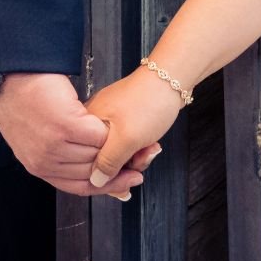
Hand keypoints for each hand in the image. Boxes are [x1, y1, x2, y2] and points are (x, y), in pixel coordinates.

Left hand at [0, 73, 145, 198]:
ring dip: (117, 150)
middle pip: (91, 175)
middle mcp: (45, 161)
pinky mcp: (65, 125)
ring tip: (133, 143)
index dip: (105, 188)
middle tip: (139, 163)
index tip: (125, 184)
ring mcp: (54, 144)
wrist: (9, 79)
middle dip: (119, 173)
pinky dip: (109, 131)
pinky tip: (115, 125)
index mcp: (38, 167)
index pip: (78, 187)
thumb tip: (84, 170)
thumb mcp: (36, 137)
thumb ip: (59, 155)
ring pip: (96, 155)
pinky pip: (97, 135)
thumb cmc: (22, 103)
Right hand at [84, 67, 186, 190]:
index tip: (125, 174)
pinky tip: (152, 143)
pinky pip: (130, 145)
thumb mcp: (126, 139)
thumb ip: (108, 162)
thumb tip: (96, 181)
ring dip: (139, 156)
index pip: (88, 164)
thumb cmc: (150, 101)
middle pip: (104, 161)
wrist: (173, 79)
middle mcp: (96, 124)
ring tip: (150, 147)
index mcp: (87, 126)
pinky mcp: (125, 121)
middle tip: (141, 155)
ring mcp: (111, 122)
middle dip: (127, 165)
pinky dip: (143, 147)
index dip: (109, 175)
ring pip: (120, 155)